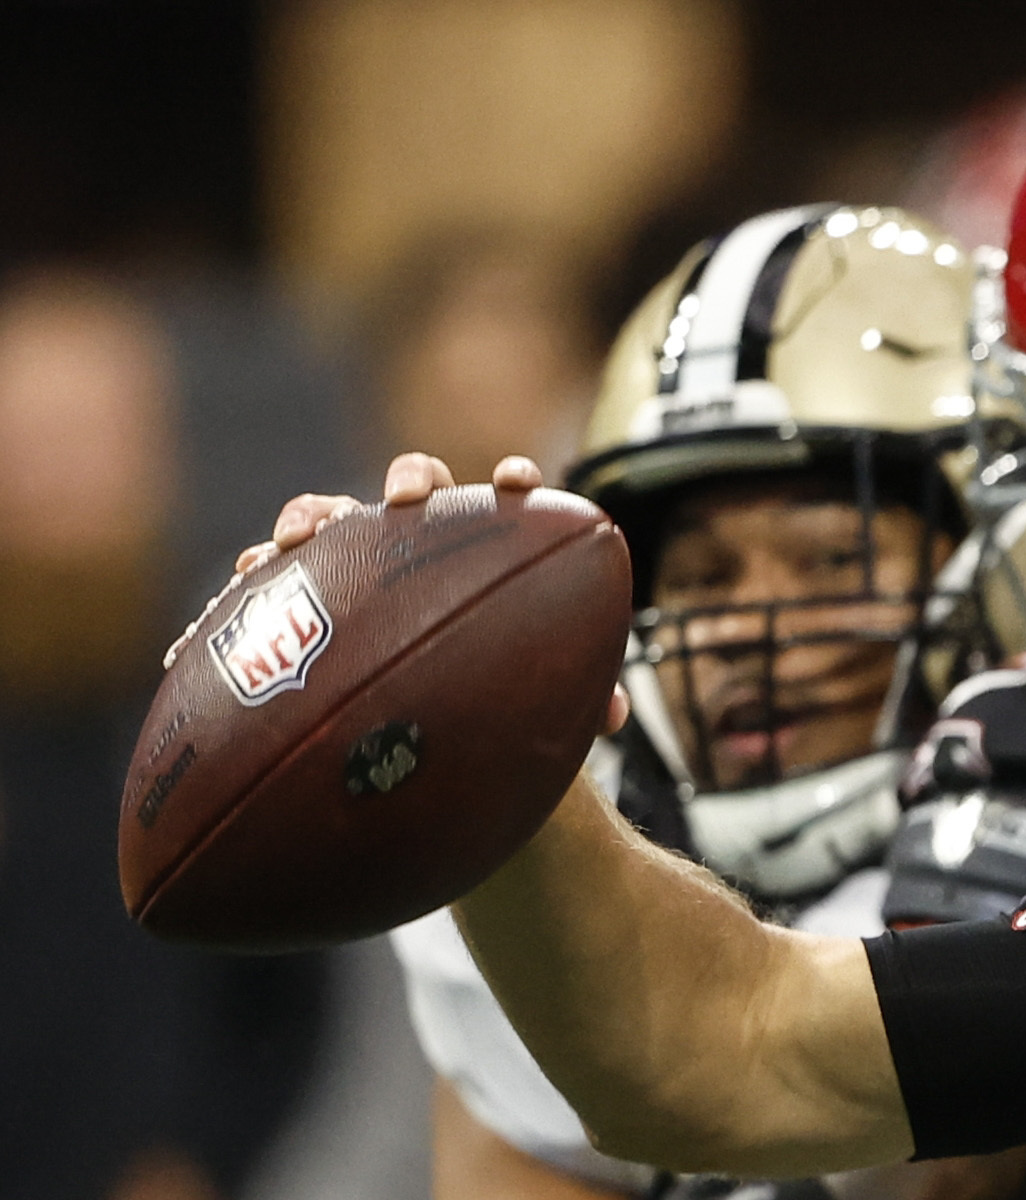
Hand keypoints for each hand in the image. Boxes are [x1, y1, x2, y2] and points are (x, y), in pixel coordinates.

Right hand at [194, 451, 623, 729]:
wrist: (428, 720)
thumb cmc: (494, 693)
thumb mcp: (535, 699)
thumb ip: (577, 698)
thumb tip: (613, 718)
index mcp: (484, 551)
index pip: (505, 500)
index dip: (511, 481)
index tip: (518, 481)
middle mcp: (419, 542)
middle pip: (416, 487)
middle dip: (411, 479)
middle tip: (409, 500)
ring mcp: (357, 559)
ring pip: (332, 515)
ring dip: (312, 514)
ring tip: (297, 538)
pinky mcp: (302, 590)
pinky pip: (270, 577)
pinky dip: (252, 579)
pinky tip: (239, 590)